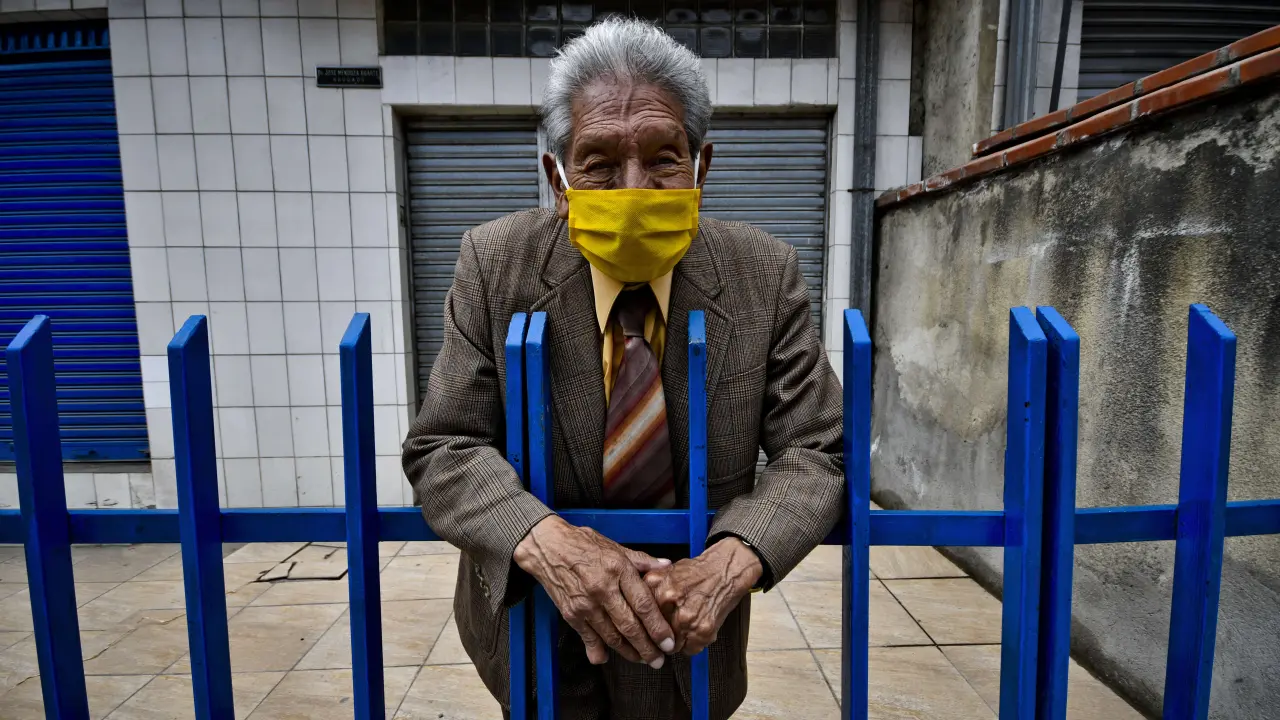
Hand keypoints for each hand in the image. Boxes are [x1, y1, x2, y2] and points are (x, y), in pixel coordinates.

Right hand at [513, 515, 676, 666]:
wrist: (546, 546)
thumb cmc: (582, 544)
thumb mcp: (614, 546)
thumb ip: (641, 560)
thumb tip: (666, 565)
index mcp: (618, 570)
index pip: (643, 605)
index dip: (658, 628)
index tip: (668, 642)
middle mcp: (603, 589)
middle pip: (630, 626)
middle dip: (647, 648)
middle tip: (659, 660)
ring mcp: (586, 604)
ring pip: (611, 636)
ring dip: (629, 652)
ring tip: (642, 659)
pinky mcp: (571, 614)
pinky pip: (589, 638)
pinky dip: (599, 651)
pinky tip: (608, 658)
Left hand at [644, 537, 762, 655]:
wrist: (725, 570)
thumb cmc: (698, 572)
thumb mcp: (666, 572)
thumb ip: (649, 590)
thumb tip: (636, 611)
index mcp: (655, 584)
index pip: (637, 616)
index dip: (641, 626)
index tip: (644, 632)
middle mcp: (668, 600)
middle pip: (652, 634)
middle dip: (659, 636)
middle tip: (667, 631)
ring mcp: (685, 617)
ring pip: (671, 645)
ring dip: (677, 641)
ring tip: (687, 625)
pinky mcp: (702, 630)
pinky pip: (690, 649)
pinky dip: (693, 643)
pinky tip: (697, 627)